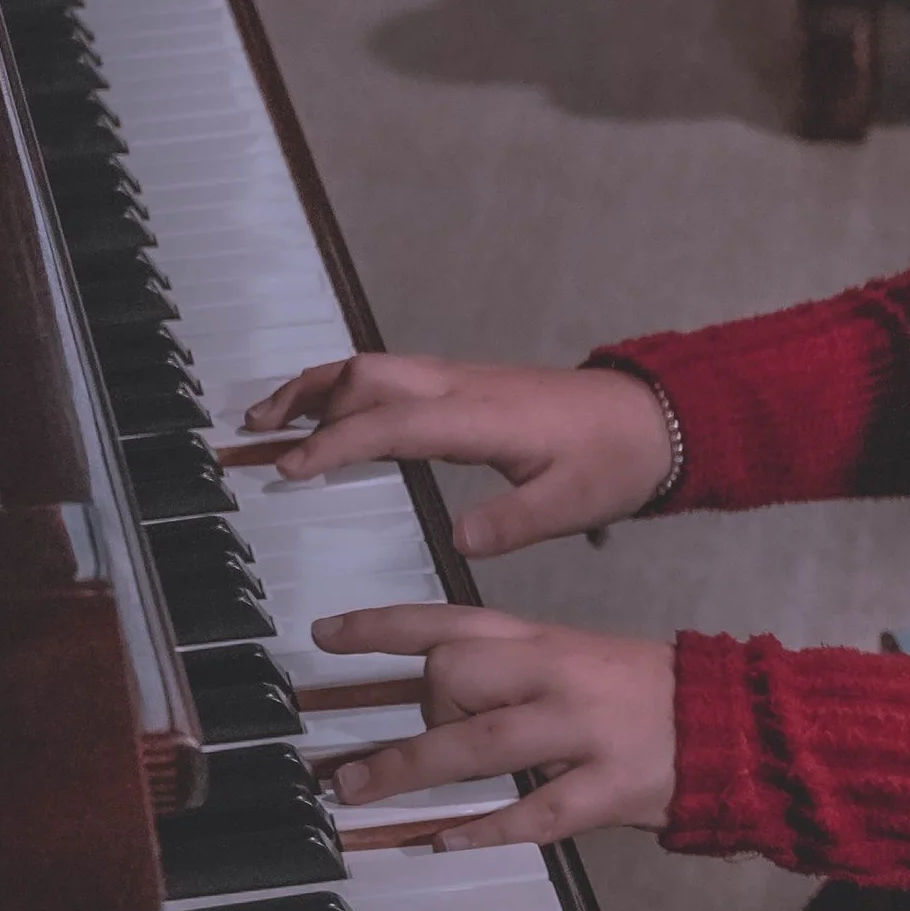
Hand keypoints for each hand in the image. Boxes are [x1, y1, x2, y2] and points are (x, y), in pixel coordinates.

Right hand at [240, 355, 671, 556]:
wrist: (654, 418)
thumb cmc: (615, 460)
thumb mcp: (571, 504)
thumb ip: (512, 523)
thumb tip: (457, 542)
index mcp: (482, 416)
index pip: (390, 421)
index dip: (334, 442)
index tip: (289, 467)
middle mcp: (464, 387)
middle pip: (367, 373)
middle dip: (305, 396)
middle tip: (255, 429)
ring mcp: (464, 380)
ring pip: (376, 368)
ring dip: (320, 386)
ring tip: (271, 416)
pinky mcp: (469, 387)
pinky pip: (396, 378)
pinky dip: (350, 390)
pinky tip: (334, 418)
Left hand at [313, 604, 676, 849]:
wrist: (736, 722)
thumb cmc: (645, 691)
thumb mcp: (575, 658)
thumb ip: (512, 669)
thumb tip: (434, 689)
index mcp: (546, 640)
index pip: (450, 619)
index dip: (382, 626)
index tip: (325, 634)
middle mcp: (556, 677)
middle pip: (454, 677)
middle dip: (415, 710)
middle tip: (394, 747)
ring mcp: (582, 733)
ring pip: (478, 745)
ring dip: (408, 770)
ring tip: (357, 790)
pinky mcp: (607, 788)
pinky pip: (533, 813)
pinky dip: (482, 831)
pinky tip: (442, 842)